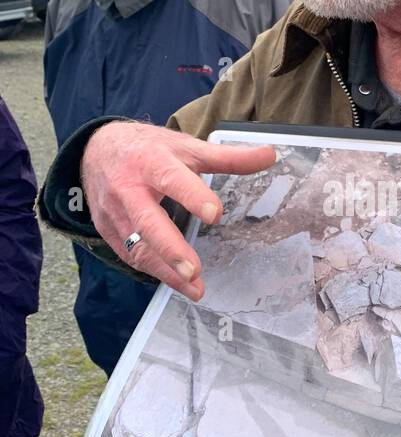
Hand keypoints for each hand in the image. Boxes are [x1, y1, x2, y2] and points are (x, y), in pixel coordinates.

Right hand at [80, 121, 274, 298]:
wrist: (95, 150)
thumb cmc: (148, 149)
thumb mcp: (186, 147)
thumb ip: (227, 157)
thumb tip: (269, 155)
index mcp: (150, 162)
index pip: (172, 179)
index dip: (192, 196)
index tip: (215, 214)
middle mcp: (128, 189)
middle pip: (147, 221)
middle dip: (170, 248)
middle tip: (194, 271)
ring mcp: (115, 213)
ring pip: (138, 247)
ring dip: (165, 271)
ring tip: (194, 289)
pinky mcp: (107, 230)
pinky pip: (130, 256)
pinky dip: (154, 271)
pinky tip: (176, 283)